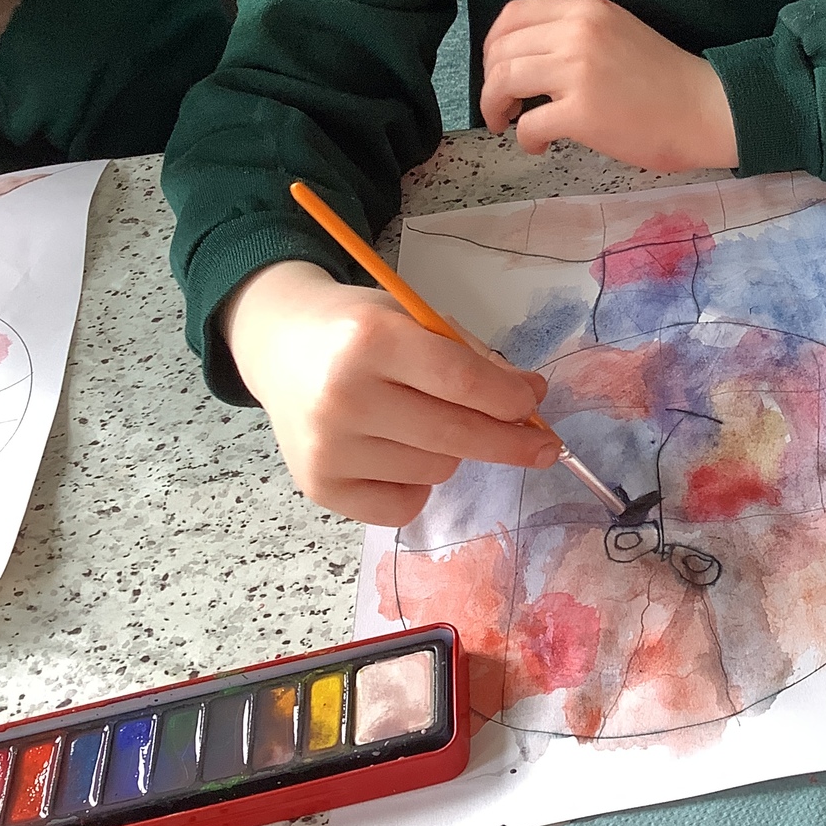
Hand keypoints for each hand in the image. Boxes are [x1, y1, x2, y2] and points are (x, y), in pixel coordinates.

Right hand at [223, 260, 557, 523]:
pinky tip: (400, 454)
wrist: (280, 347)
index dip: (508, 398)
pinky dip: (418, 487)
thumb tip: (530, 400)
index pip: (460, 380)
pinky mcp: (319, 488)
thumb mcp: (413, 319)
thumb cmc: (358, 329)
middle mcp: (344, 397)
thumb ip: (470, 357)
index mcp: (371, 340)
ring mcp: (328, 448)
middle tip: (545, 444)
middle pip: (454, 434)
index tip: (536, 402)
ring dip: (451, 453)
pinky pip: (403, 507)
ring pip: (436, 471)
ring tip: (423, 422)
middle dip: (511, 441)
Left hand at [480, 0, 739, 172]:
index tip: (498, 68)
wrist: (705, 108)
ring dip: (495, 106)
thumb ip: (576, 33)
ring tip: (508, 122)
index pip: (513, 14)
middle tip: (501, 103)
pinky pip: (528, 125)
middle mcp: (577, 32)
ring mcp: (578, 71)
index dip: (494, 44)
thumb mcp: (618, 32)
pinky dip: (524, 138)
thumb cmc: (666, 78)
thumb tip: (529, 56)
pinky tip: (540, 145)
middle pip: (502, 49)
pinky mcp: (582, 112)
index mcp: (586, 9)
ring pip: (504, 81)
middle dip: (490, 80)